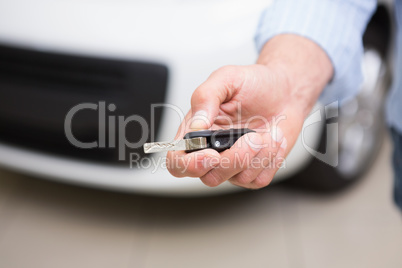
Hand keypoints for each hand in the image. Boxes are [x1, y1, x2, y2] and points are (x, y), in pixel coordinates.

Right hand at [167, 34, 332, 188]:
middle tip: (251, 138)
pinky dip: (270, 158)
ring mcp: (233, 164)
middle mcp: (212, 151)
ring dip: (258, 154)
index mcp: (196, 132)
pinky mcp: (254, 170)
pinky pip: (258, 179)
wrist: (285, 90)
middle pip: (208, 177)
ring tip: (265, 132)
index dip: (189, 165)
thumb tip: (195, 126)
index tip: (212, 153)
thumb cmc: (254, 84)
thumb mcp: (227, 78)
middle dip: (233, 160)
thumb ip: (205, 97)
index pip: (177, 162)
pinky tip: (272, 139)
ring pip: (236, 178)